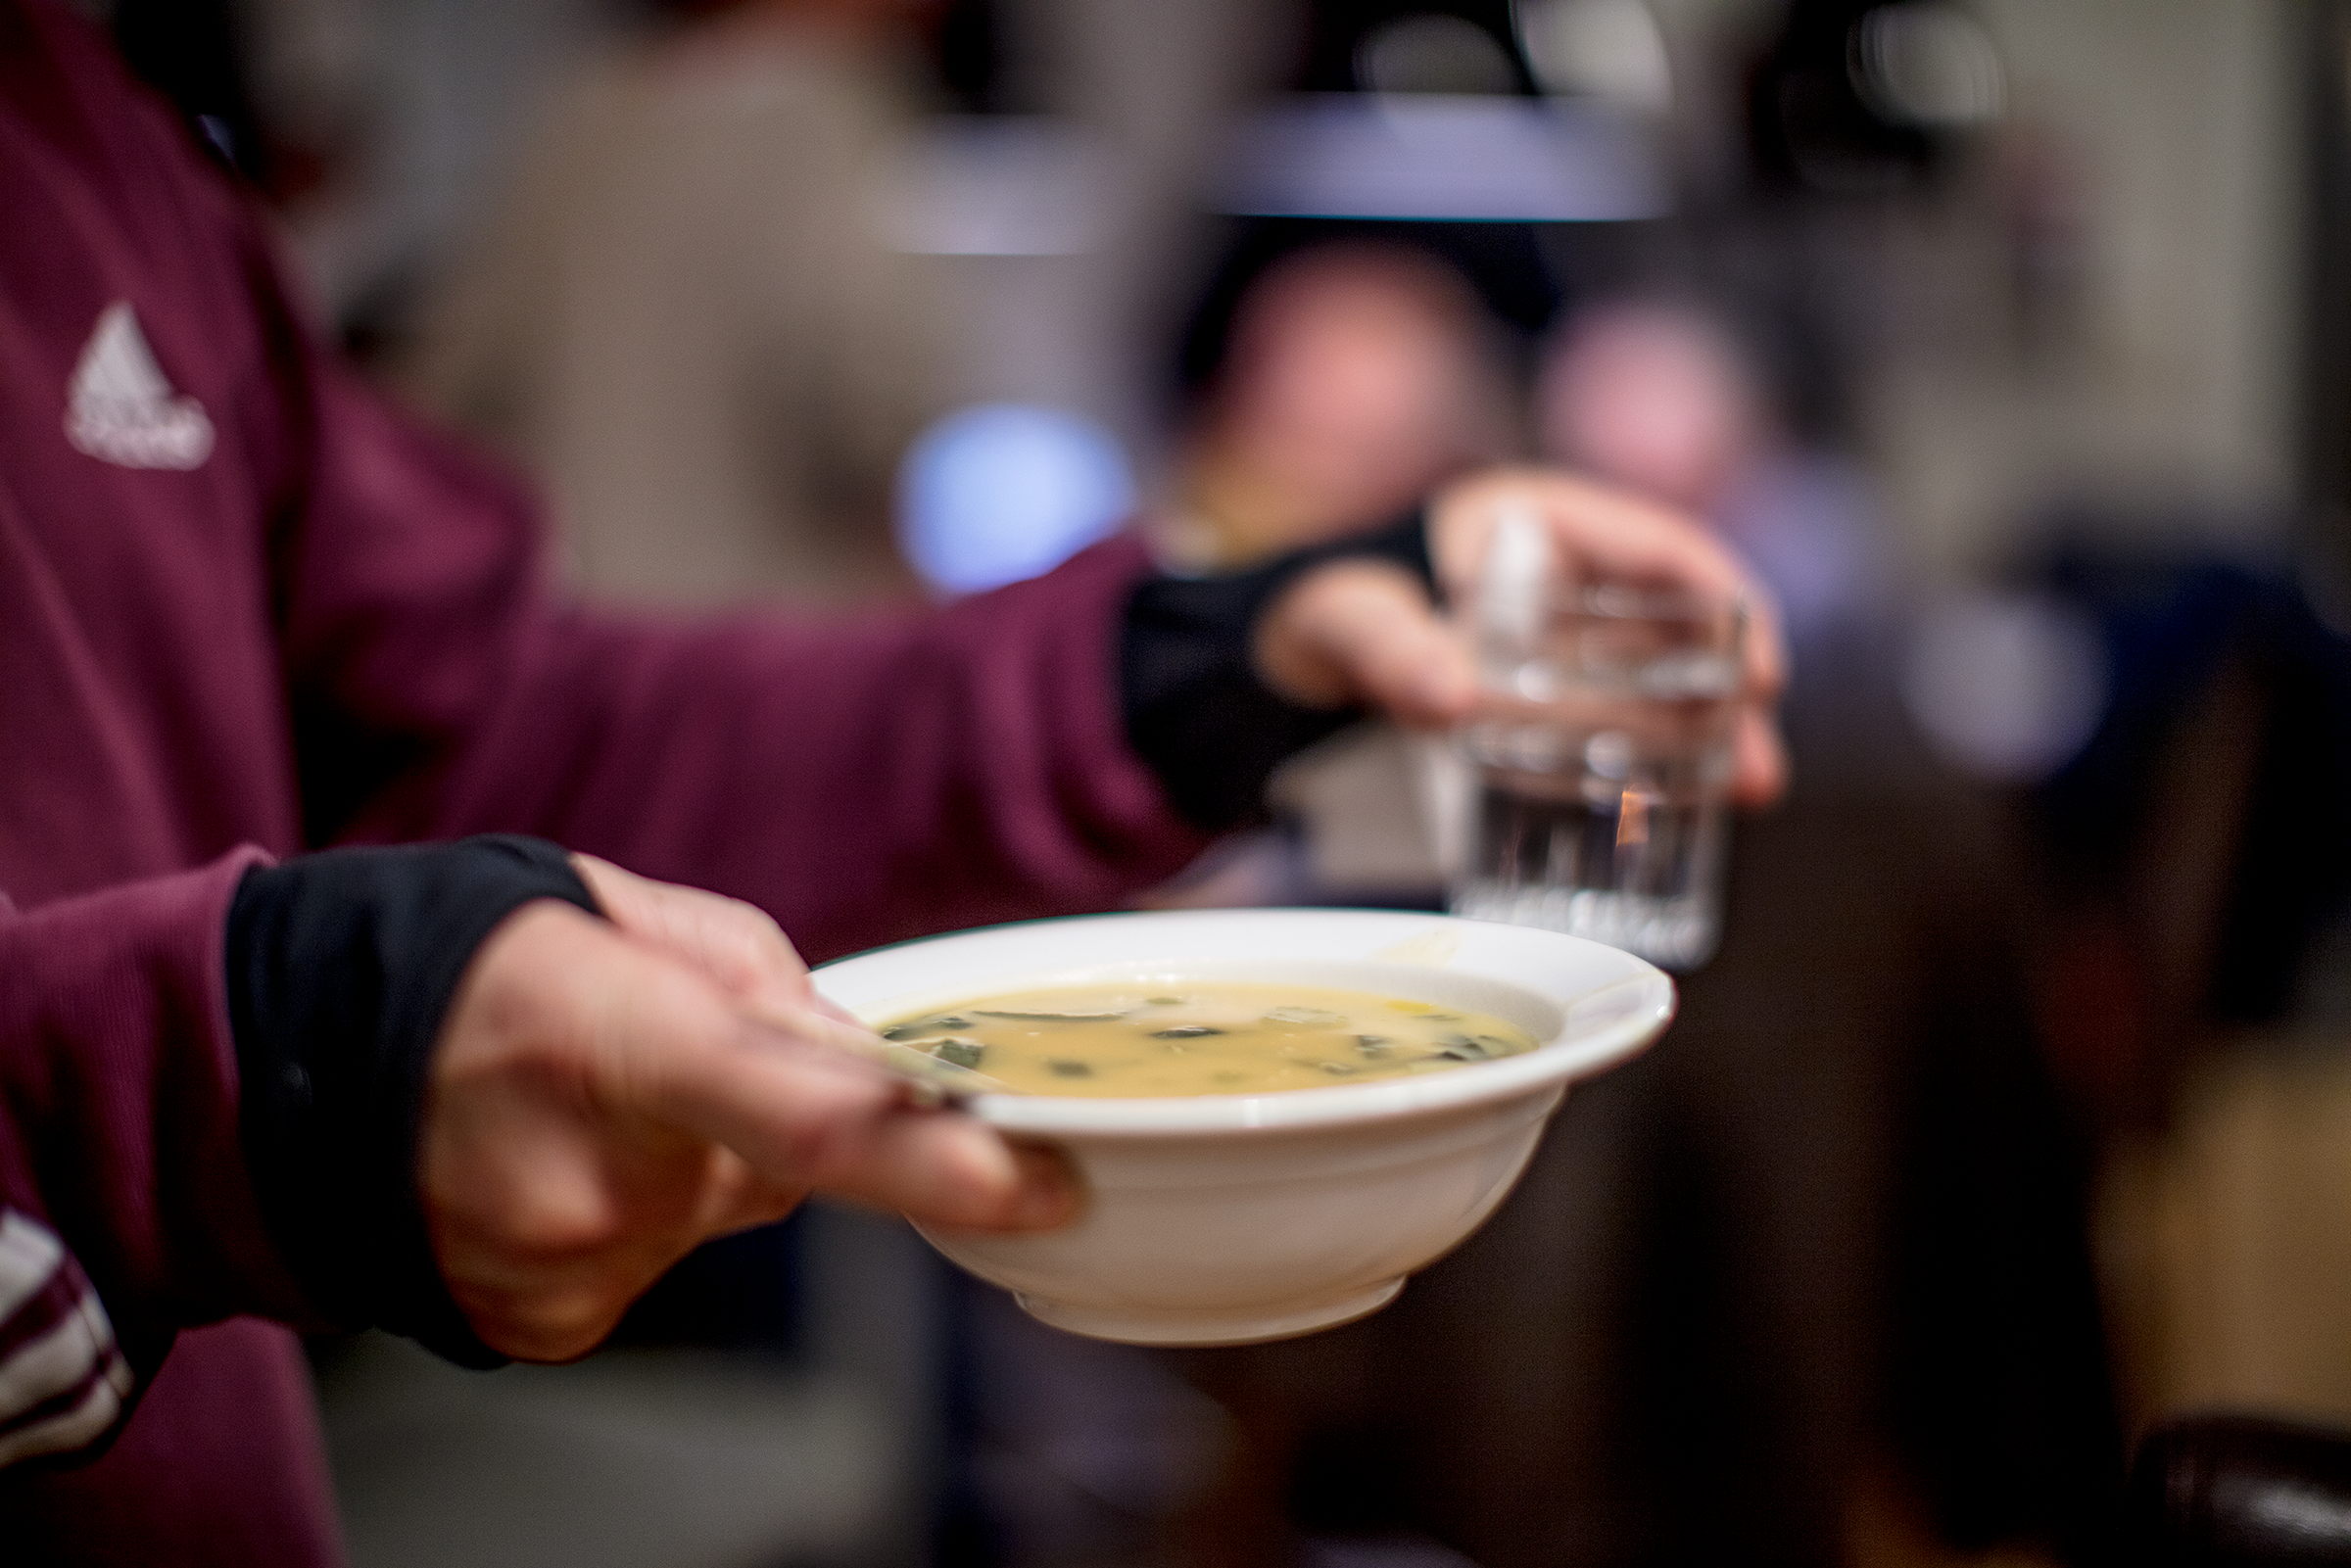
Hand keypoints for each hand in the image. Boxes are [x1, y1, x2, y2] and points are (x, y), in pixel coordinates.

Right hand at [422, 855, 1077, 1360]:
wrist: (282, 1063)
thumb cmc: (471, 962)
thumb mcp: (624, 910)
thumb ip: (765, 980)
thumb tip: (868, 1056)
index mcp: (619, 1040)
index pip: (809, 1119)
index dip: (939, 1160)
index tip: (1041, 1180)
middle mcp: (594, 1178)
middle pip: (770, 1168)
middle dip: (748, 1116)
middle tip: (649, 1059)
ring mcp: (564, 1268)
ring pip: (710, 1217)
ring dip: (680, 1165)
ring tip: (570, 1107)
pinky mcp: (541, 1323)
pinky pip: (647, 1264)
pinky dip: (628, 1216)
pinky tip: (548, 1164)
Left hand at [1250, 466, 1788, 806]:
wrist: (1264, 661)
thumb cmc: (1311, 611)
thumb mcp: (1346, 620)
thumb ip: (1389, 649)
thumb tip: (1450, 698)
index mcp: (1536, 524)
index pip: (1662, 546)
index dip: (1727, 600)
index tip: (1765, 669)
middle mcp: (1563, 581)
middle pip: (1677, 628)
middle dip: (1733, 693)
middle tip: (1762, 771)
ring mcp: (1555, 647)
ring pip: (1657, 682)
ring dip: (1709, 735)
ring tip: (1748, 798)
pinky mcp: (1536, 705)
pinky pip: (1610, 727)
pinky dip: (1651, 761)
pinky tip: (1681, 812)